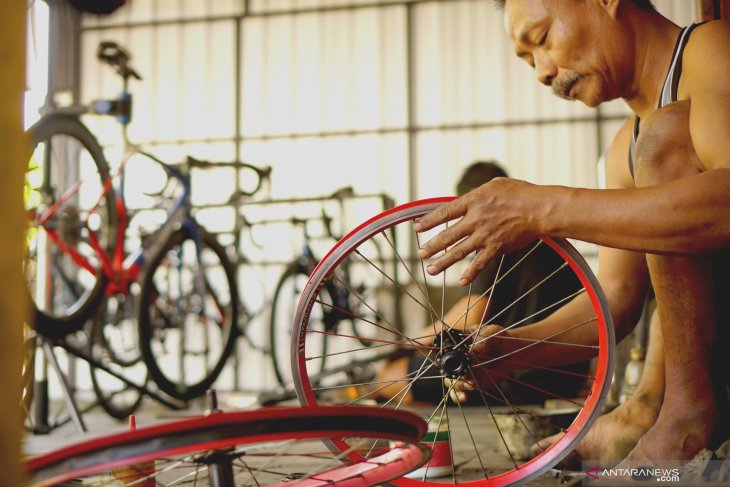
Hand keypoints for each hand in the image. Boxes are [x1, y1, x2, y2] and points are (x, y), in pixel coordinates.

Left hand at [414, 178, 541, 284]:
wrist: (540, 208)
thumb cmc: (520, 193)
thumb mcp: (494, 185)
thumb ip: (477, 195)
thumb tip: (465, 201)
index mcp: (473, 201)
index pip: (445, 212)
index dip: (429, 221)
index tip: (417, 227)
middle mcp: (476, 219)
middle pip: (448, 235)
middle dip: (432, 246)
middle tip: (420, 253)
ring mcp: (485, 235)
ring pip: (459, 251)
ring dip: (443, 262)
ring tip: (430, 270)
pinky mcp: (496, 247)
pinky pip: (480, 263)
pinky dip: (470, 273)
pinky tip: (461, 281)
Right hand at [445, 324, 516, 402]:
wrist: (513, 351)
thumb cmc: (499, 336)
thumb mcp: (491, 333)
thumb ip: (483, 340)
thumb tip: (474, 351)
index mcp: (456, 342)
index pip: (442, 349)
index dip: (443, 355)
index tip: (448, 360)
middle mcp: (456, 358)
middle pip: (444, 369)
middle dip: (450, 375)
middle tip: (460, 376)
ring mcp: (463, 372)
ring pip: (450, 383)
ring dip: (455, 387)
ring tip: (466, 386)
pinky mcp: (472, 383)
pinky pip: (460, 393)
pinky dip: (459, 396)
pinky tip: (464, 398)